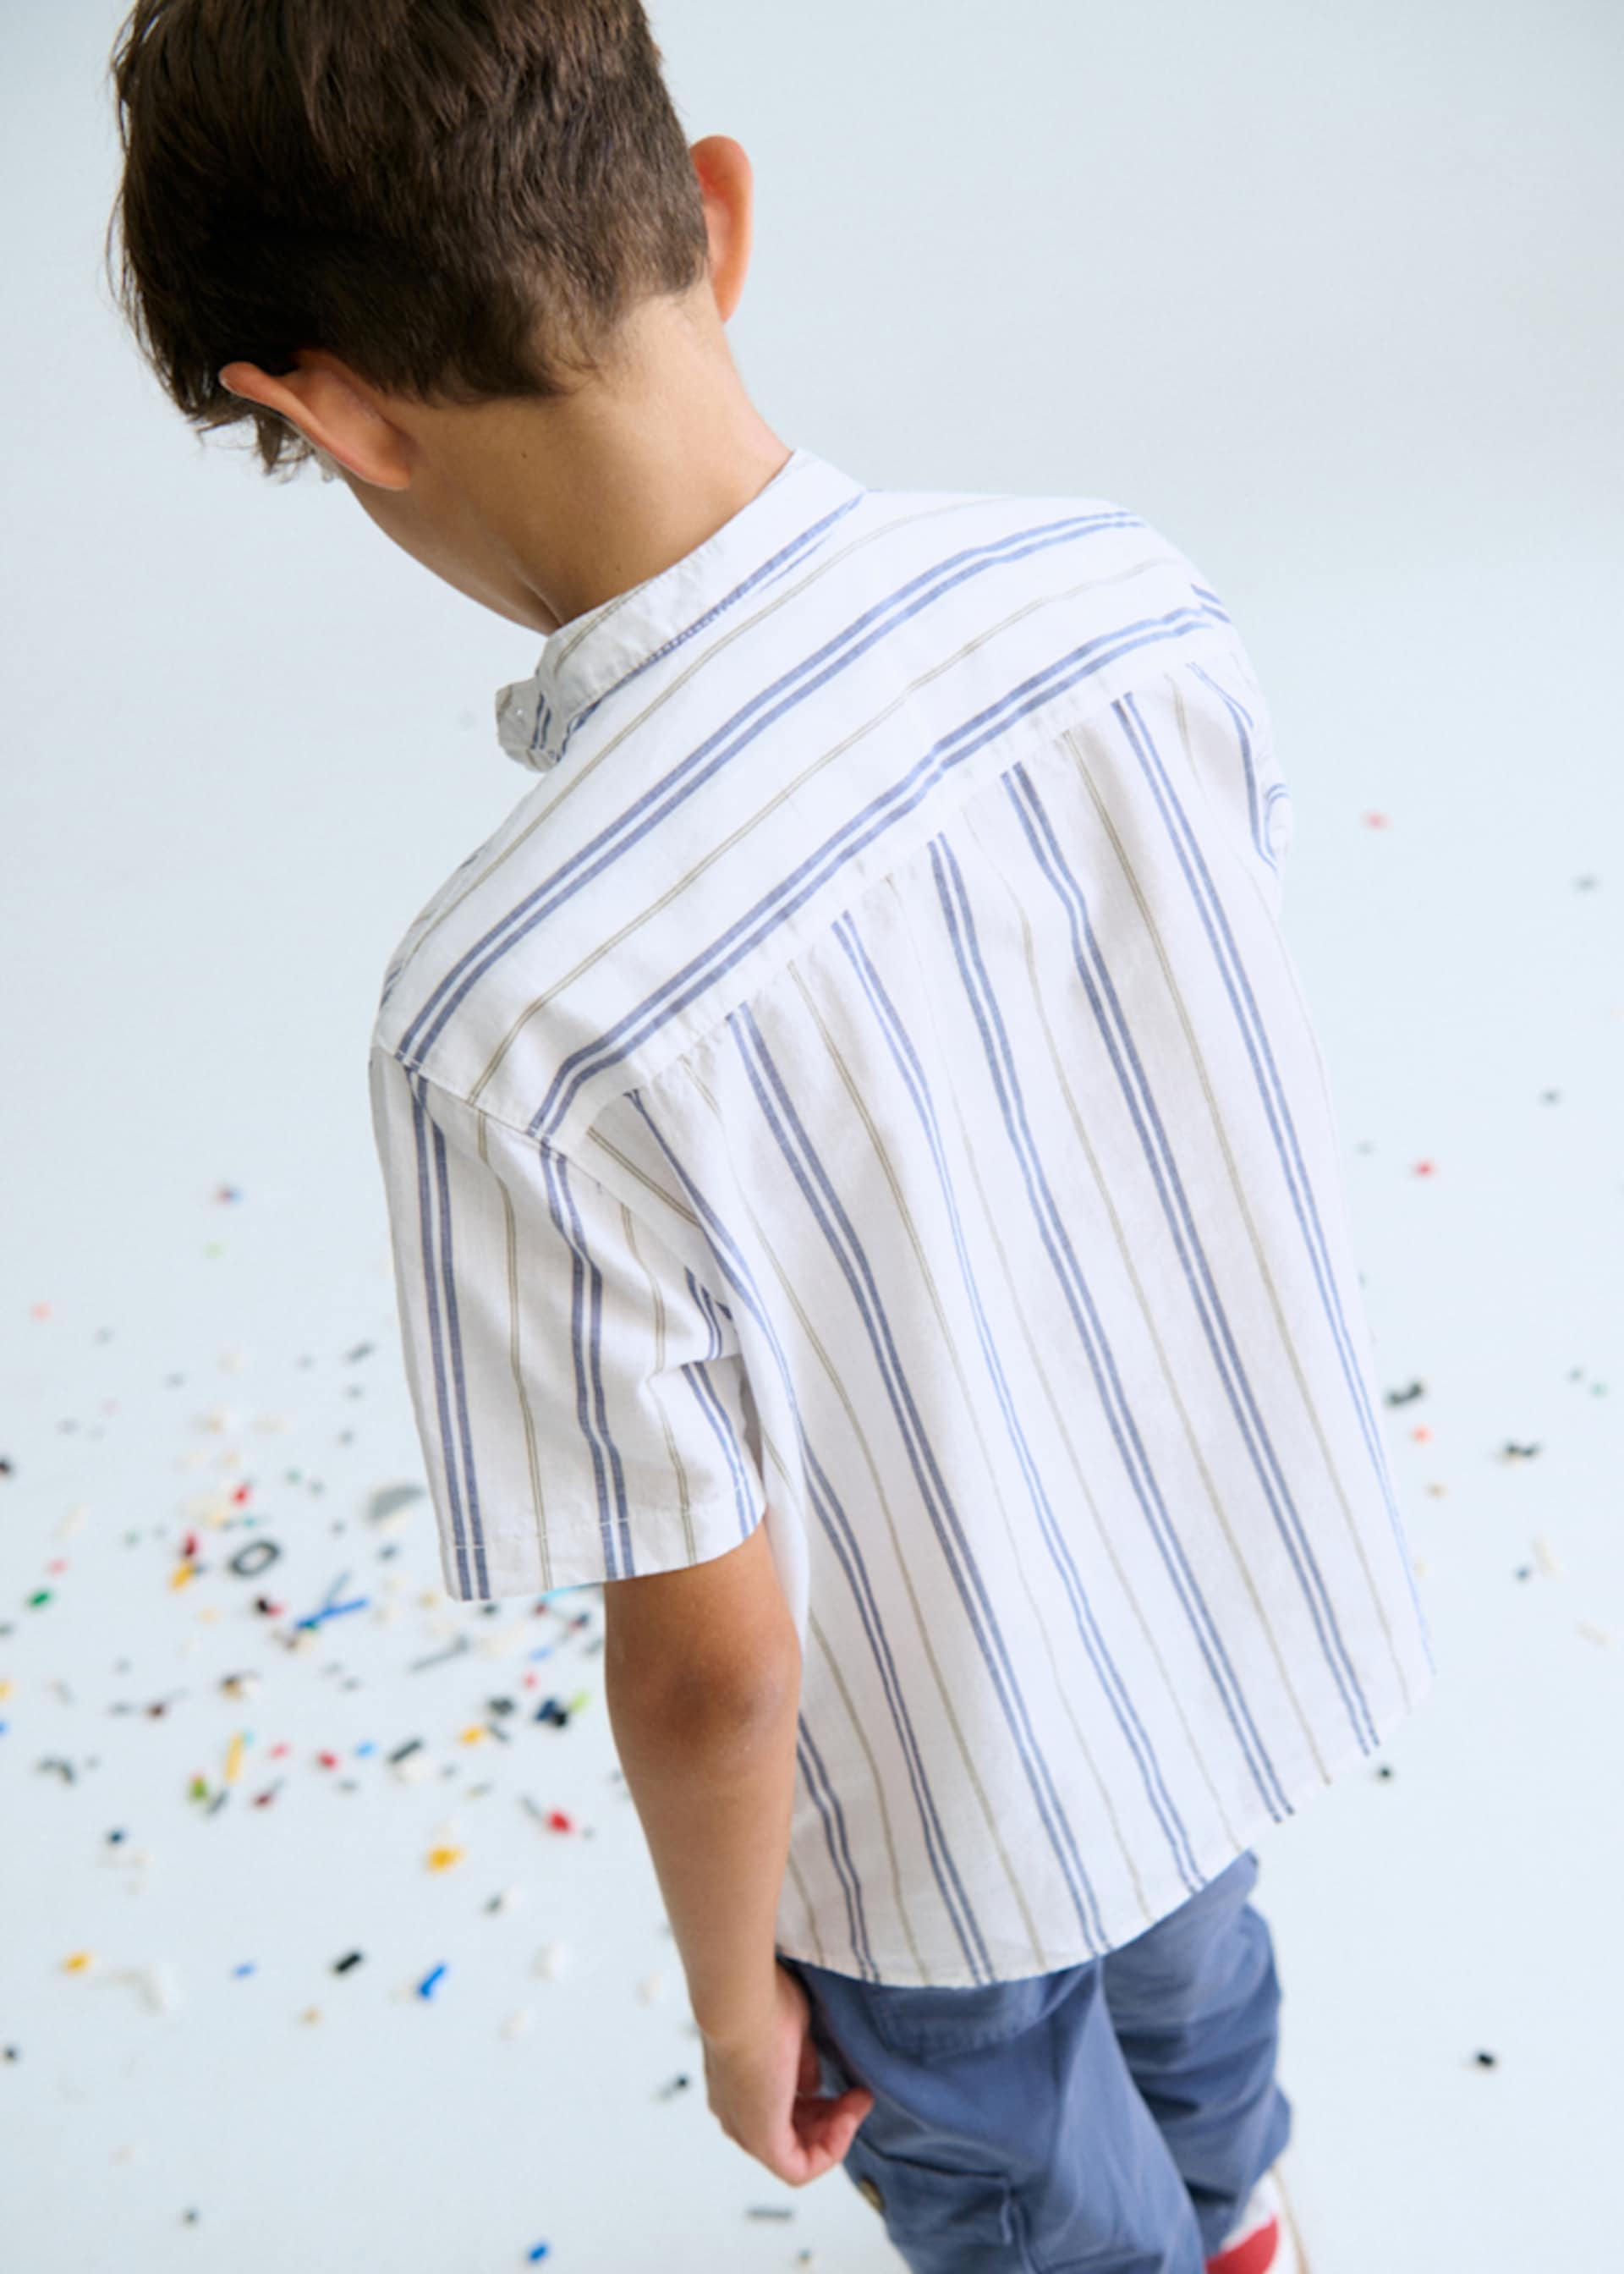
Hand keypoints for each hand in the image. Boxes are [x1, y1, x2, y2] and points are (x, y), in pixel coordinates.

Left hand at [701, 1961, 874, 2184]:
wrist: (742, 2002)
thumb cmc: (759, 2000)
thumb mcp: (790, 2032)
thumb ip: (800, 2063)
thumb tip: (814, 2086)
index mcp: (735, 2084)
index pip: (781, 2109)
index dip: (817, 2101)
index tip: (841, 2082)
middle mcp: (735, 2112)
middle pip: (791, 2135)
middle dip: (831, 2117)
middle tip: (858, 2094)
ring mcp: (746, 2130)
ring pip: (797, 2153)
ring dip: (836, 2131)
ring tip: (859, 2100)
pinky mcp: (762, 2144)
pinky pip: (800, 2168)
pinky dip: (831, 2148)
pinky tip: (848, 2117)